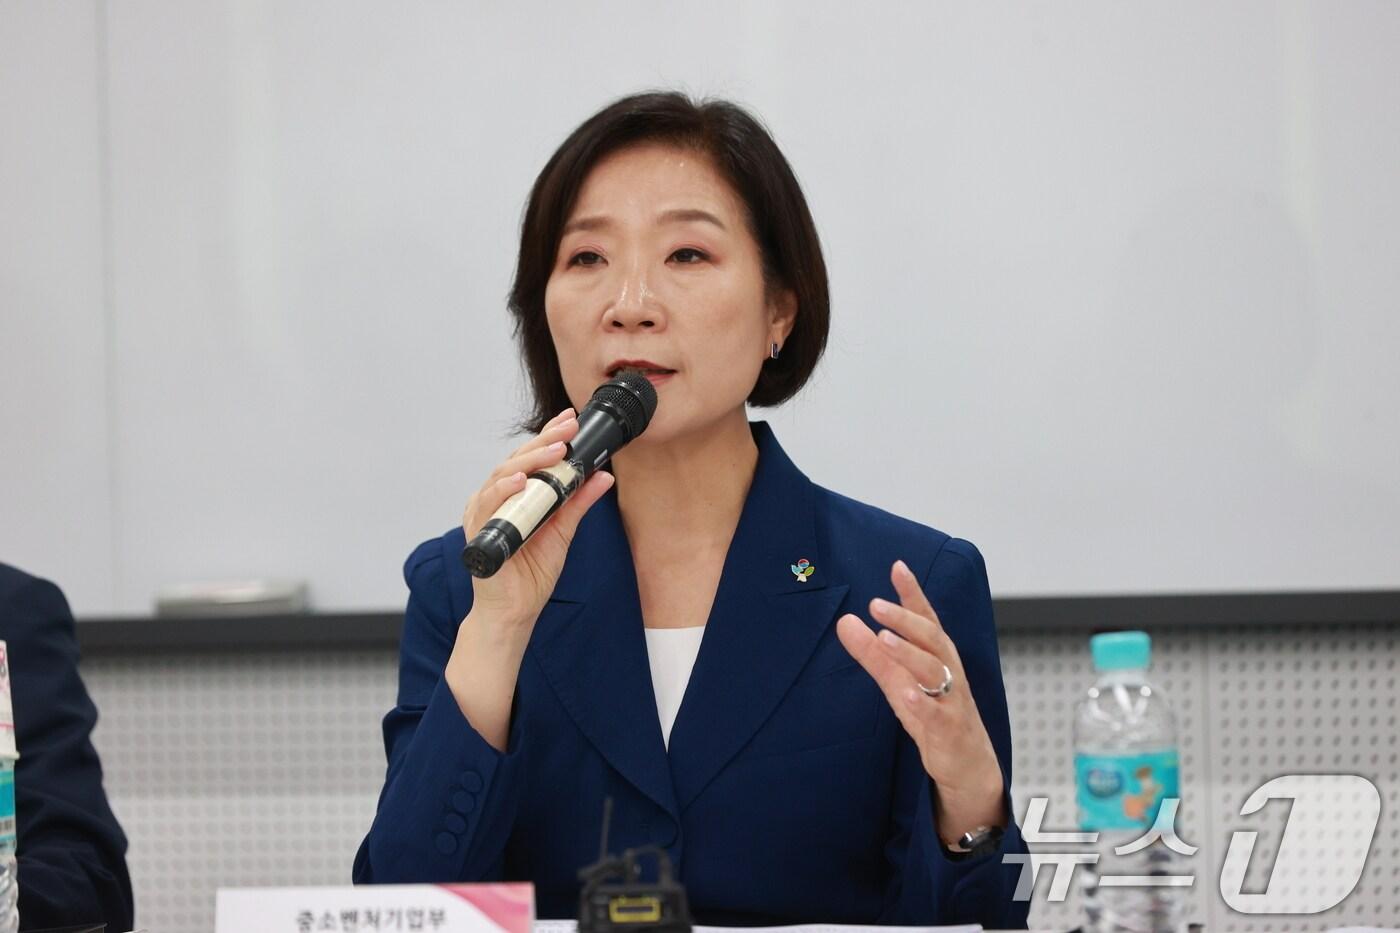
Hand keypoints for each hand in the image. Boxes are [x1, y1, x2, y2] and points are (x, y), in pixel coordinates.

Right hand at [460, 406, 614, 633]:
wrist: (515, 612)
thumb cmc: (531, 574)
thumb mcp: (563, 531)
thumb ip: (578, 502)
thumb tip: (603, 477)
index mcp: (515, 496)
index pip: (532, 458)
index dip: (550, 437)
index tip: (571, 420)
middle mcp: (497, 499)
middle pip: (518, 460)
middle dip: (545, 441)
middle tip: (568, 428)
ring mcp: (485, 512)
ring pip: (503, 475)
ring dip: (530, 461)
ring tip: (555, 450)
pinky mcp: (478, 530)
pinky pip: (488, 504)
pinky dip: (503, 490)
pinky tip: (521, 480)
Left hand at [836, 559, 1005, 845]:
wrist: (968, 765)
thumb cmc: (934, 714)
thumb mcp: (899, 681)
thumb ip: (873, 653)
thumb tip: (845, 621)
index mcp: (938, 656)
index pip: (926, 619)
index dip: (913, 594)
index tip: (897, 567)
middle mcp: (949, 673)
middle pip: (931, 639)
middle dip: (906, 620)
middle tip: (876, 604)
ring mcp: (952, 702)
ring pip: (935, 673)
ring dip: (910, 655)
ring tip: (885, 640)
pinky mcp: (950, 731)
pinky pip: (938, 716)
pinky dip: (923, 704)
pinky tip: (906, 694)